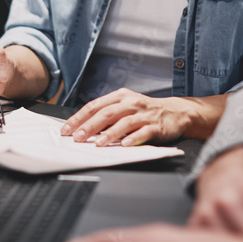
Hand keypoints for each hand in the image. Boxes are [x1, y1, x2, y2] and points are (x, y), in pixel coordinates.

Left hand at [60, 88, 190, 145]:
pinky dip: (134, 138)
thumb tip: (82, 129)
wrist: (176, 112)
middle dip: (90, 126)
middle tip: (78, 138)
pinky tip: (125, 145)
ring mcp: (144, 114)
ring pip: (124, 122)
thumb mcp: (125, 107)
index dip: (79, 118)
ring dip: (110, 134)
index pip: (95, 106)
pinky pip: (143, 132)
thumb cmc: (145, 111)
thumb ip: (106, 115)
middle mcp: (131, 103)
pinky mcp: (156, 126)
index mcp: (120, 96)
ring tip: (99, 144)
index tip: (66, 130)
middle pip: (107, 113)